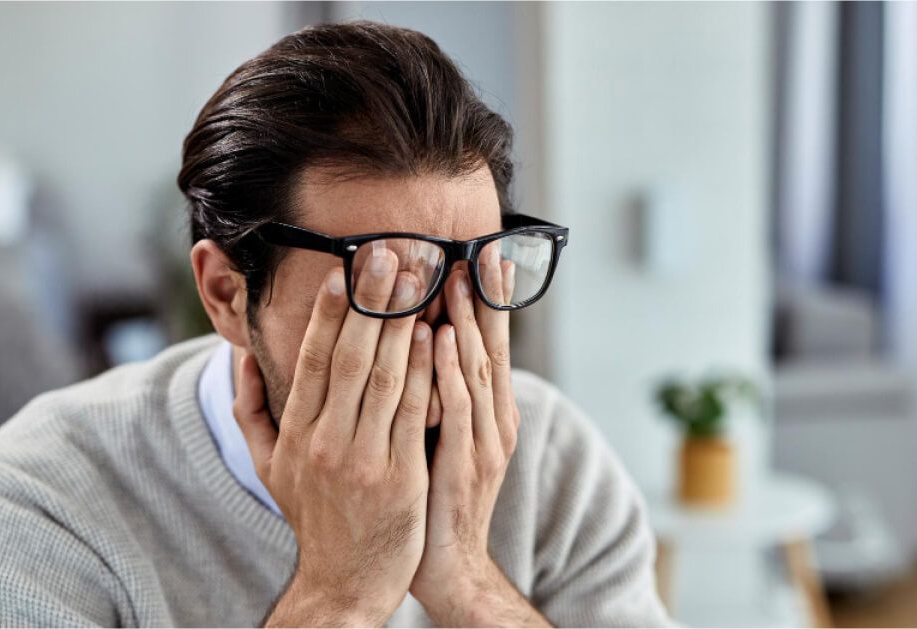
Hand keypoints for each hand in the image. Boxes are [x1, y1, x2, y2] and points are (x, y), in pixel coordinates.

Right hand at [234, 252, 434, 626]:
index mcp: (295, 434)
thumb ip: (250, 409)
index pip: (313, 360)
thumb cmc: (312, 516)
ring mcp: (364, 460)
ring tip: (419, 280)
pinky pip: (415, 413)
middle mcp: (325, 442)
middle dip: (372, 301)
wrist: (344, 583)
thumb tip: (239, 356)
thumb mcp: (268, 466)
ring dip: (403, 323)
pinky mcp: (402, 477)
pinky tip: (436, 336)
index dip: (329, 312)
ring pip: (385, 378)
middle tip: (391, 254)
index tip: (343, 270)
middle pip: (350, 358)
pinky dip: (426, 371)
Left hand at [410, 246, 549, 626]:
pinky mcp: (466, 464)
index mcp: (489, 412)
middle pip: (492, 348)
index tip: (483, 256)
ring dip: (466, 322)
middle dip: (486, 298)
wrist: (447, 563)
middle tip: (478, 250)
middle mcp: (495, 421)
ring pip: (475, 371)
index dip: (489, 301)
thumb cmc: (434, 495)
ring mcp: (485, 443)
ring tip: (456, 278)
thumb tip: (422, 344)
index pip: (490, 345)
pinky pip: (456, 409)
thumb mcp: (441, 436)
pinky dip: (448, 371)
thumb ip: (438, 392)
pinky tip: (438, 339)